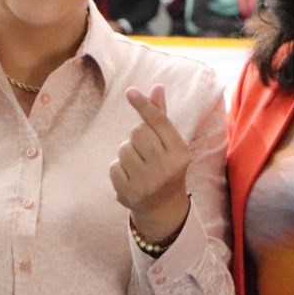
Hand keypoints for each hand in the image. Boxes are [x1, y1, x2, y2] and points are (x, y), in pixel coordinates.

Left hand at [110, 85, 191, 241]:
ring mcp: (148, 182)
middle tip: (145, 151)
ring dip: (127, 153)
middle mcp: (166, 167)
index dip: (144, 105)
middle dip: (137, 137)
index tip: (131, 91)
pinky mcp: (130, 193)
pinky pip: (114, 167)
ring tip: (138, 166)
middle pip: (138, 132)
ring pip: (124, 148)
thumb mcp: (170, 144)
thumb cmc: (166, 166)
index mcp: (179, 153)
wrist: (163, 207)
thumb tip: (156, 87)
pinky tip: (130, 177)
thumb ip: (161, 117)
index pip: (159, 122)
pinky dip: (118, 169)